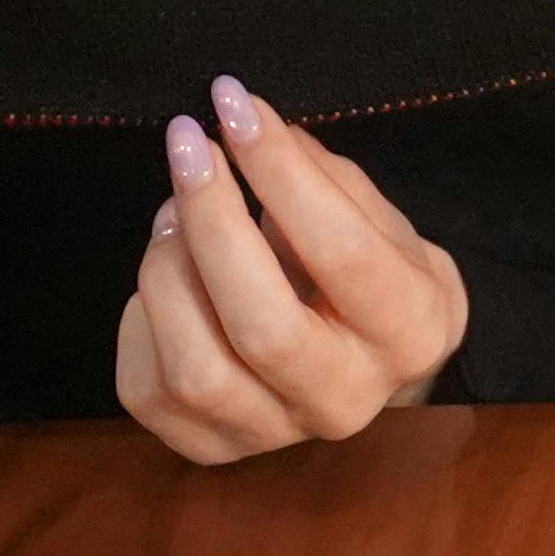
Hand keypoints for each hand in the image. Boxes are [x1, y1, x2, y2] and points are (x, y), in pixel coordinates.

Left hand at [116, 76, 467, 462]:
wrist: (368, 362)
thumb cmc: (372, 271)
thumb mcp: (379, 216)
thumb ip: (321, 177)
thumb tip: (247, 128)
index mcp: (411, 330)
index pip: (342, 253)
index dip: (282, 174)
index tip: (237, 105)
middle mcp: (347, 400)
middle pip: (264, 327)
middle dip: (214, 222)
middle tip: (191, 143)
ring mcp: (274, 436)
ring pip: (195, 370)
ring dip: (169, 269)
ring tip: (175, 209)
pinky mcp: (210, 450)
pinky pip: (147, 390)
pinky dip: (143, 316)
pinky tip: (169, 274)